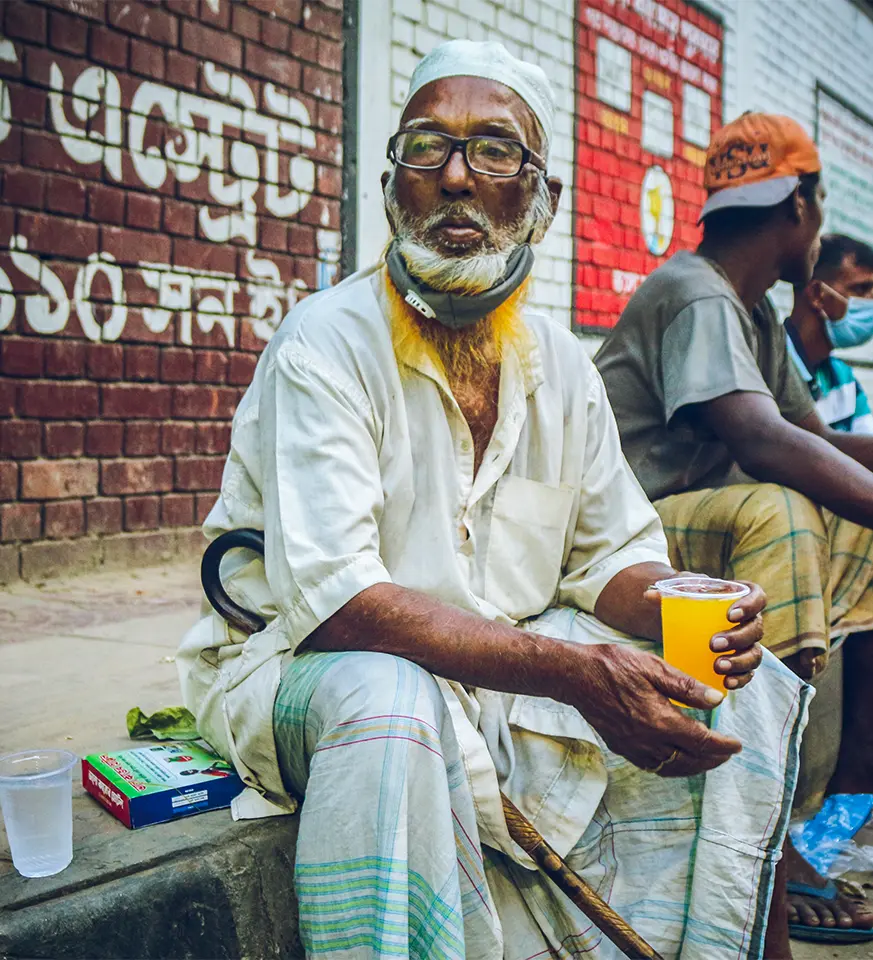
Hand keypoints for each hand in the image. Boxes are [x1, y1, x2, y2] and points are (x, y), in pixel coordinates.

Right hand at [563, 643, 742, 776]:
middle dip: (713, 759)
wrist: (575, 675)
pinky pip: (653, 766)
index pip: (702, 741)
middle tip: (727, 753)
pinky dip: (671, 766)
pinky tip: (675, 757)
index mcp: (661, 720)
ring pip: (672, 768)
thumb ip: (686, 687)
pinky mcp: (621, 746)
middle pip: (691, 760)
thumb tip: (716, 699)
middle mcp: (649, 740)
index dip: (724, 745)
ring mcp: (634, 747)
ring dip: (694, 766)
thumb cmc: (613, 666)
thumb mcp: (653, 668)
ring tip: (706, 758)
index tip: (737, 744)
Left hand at [643, 577, 764, 690]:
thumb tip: (648, 594)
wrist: (687, 619)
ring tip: (718, 666)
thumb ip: (667, 592)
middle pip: (755, 629)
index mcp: (741, 597)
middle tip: (713, 644)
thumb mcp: (680, 594)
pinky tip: (726, 683)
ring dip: (739, 661)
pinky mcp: (741, 662)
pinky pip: (747, 673)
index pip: (757, 597)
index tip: (729, 614)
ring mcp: (747, 643)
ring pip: (755, 654)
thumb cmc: (688, 601)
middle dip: (738, 638)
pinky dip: (740, 679)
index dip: (749, 605)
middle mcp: (749, 620)